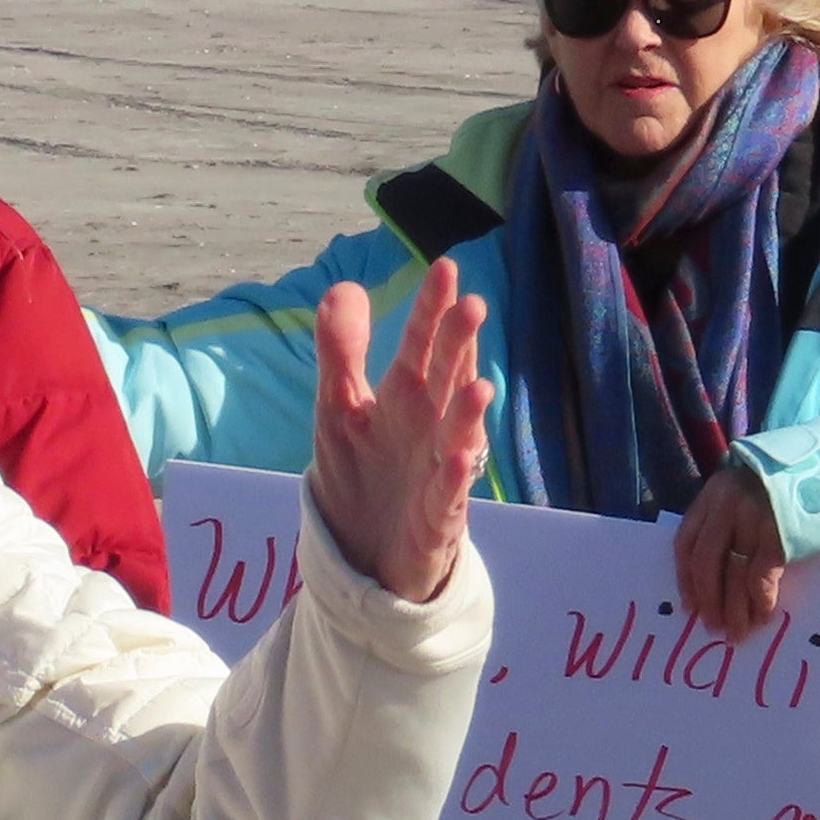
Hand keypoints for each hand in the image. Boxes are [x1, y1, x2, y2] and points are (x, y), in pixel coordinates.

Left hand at [303, 267, 488, 606]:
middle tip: (472, 306)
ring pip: (458, 435)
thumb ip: (342, 351)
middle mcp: (430, 426)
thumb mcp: (340, 407)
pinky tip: (456, 460)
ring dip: (468, 413)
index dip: (431, 310)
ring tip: (479, 386)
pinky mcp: (435, 517)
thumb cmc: (363, 472)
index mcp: (407, 397)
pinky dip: (452, 480)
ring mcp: (437, 471)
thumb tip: (344, 287)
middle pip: (446, 380)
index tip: (445, 268)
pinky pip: (446, 497)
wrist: (365, 551)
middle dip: (459, 347)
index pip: (422, 345)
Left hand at [673, 464, 786, 640]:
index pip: (686, 542)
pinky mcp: (781, 533)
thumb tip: (715, 576)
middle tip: (713, 627)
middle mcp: (728, 504)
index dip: (685, 579)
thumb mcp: (746, 490)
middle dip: (709, 600)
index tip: (690, 607)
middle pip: (706, 562)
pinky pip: (761, 577)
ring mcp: (754, 517)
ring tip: (738, 633)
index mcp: (714, 494)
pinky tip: (762, 616)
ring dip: (734, 609)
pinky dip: (760, 601)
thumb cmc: (785, 484)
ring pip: (734, 574)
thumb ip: (727, 519)